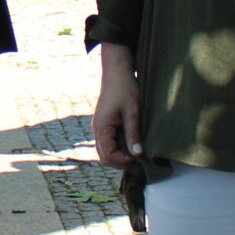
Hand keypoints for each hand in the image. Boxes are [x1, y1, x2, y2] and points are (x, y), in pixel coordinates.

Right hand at [92, 44, 142, 168]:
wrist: (117, 72)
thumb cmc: (125, 89)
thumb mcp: (132, 112)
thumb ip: (133, 134)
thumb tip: (137, 154)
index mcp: (102, 128)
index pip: (108, 155)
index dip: (122, 162)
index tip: (138, 160)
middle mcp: (97, 129)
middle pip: (104, 156)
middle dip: (119, 163)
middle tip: (137, 162)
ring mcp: (99, 126)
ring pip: (104, 150)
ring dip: (118, 156)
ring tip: (134, 155)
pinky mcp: (104, 123)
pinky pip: (107, 142)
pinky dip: (116, 148)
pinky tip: (130, 145)